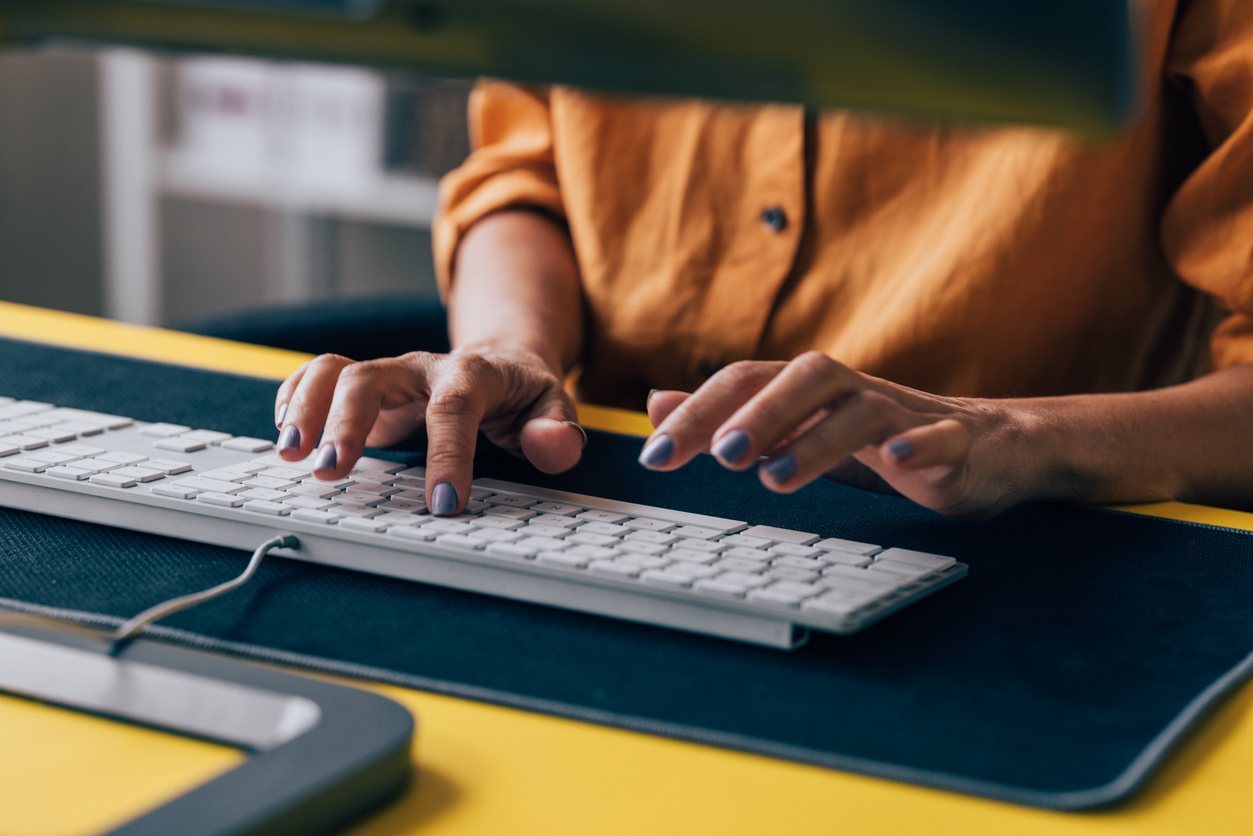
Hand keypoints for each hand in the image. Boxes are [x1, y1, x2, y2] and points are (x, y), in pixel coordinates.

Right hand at [273, 345, 585, 514]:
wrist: (503, 360)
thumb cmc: (524, 393)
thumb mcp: (555, 407)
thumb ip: (557, 429)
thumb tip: (557, 446)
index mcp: (473, 373)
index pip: (454, 407)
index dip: (448, 455)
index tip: (443, 506)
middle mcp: (422, 368)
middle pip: (373, 378)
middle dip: (347, 423)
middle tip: (331, 473)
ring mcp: (389, 376)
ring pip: (337, 372)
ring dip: (306, 409)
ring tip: (289, 456)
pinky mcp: (366, 388)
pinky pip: (319, 375)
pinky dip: (295, 397)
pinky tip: (285, 433)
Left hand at [639, 352, 1033, 519]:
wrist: (990, 446)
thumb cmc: (880, 439)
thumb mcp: (798, 432)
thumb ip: (729, 419)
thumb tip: (656, 403)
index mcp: (811, 390)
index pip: (746, 382)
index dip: (698, 413)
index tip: (653, 456)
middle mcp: (853, 391)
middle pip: (803, 378)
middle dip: (756, 415)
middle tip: (718, 459)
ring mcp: (907, 414)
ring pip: (861, 409)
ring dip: (816, 440)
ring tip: (775, 478)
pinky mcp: (957, 443)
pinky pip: (941, 436)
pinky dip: (918, 444)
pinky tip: (895, 461)